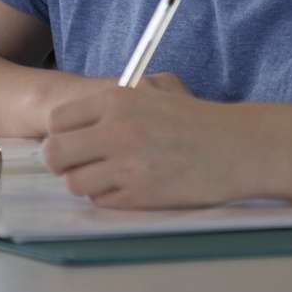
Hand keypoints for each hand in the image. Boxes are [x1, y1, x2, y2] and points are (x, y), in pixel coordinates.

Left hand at [40, 73, 255, 208]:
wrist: (237, 148)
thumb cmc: (197, 119)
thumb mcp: (155, 90)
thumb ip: (116, 99)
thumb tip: (79, 117)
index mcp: (115, 100)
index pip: (57, 121)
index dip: (61, 133)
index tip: (73, 140)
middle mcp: (115, 131)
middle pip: (55, 154)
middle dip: (62, 162)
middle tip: (78, 164)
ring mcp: (126, 166)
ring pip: (75, 183)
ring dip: (87, 182)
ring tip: (108, 177)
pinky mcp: (140, 195)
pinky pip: (102, 201)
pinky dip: (110, 197)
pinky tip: (130, 187)